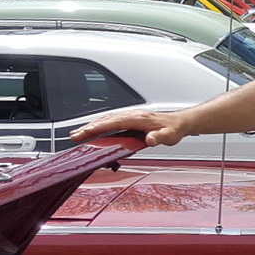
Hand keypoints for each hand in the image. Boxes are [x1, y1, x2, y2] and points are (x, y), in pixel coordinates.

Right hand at [71, 110, 189, 146]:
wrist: (180, 122)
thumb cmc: (174, 129)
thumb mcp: (170, 136)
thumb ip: (159, 138)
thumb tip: (150, 139)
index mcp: (138, 118)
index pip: (114, 122)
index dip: (99, 127)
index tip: (85, 132)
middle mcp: (132, 115)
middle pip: (106, 119)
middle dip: (89, 127)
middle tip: (74, 136)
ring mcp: (130, 116)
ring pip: (107, 119)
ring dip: (92, 125)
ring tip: (77, 133)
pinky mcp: (130, 119)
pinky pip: (111, 120)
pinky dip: (99, 124)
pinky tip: (92, 130)